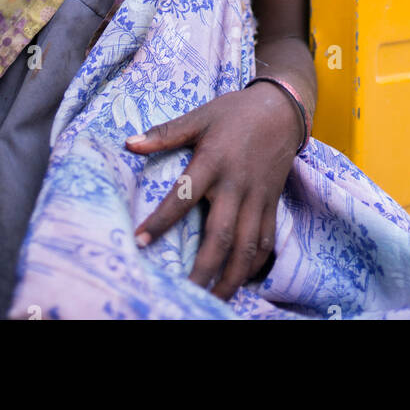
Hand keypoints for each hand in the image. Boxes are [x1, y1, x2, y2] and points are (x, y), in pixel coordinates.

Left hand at [125, 83, 302, 300]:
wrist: (281, 109)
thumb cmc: (233, 113)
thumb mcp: (199, 116)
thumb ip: (165, 133)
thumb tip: (129, 143)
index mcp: (213, 161)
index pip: (183, 196)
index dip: (161, 220)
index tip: (140, 241)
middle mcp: (236, 184)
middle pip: (221, 234)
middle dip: (204, 268)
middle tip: (186, 293)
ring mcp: (257, 197)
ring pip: (246, 246)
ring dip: (231, 276)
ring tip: (215, 300)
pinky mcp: (271, 204)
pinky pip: (265, 240)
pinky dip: (254, 264)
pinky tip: (241, 281)